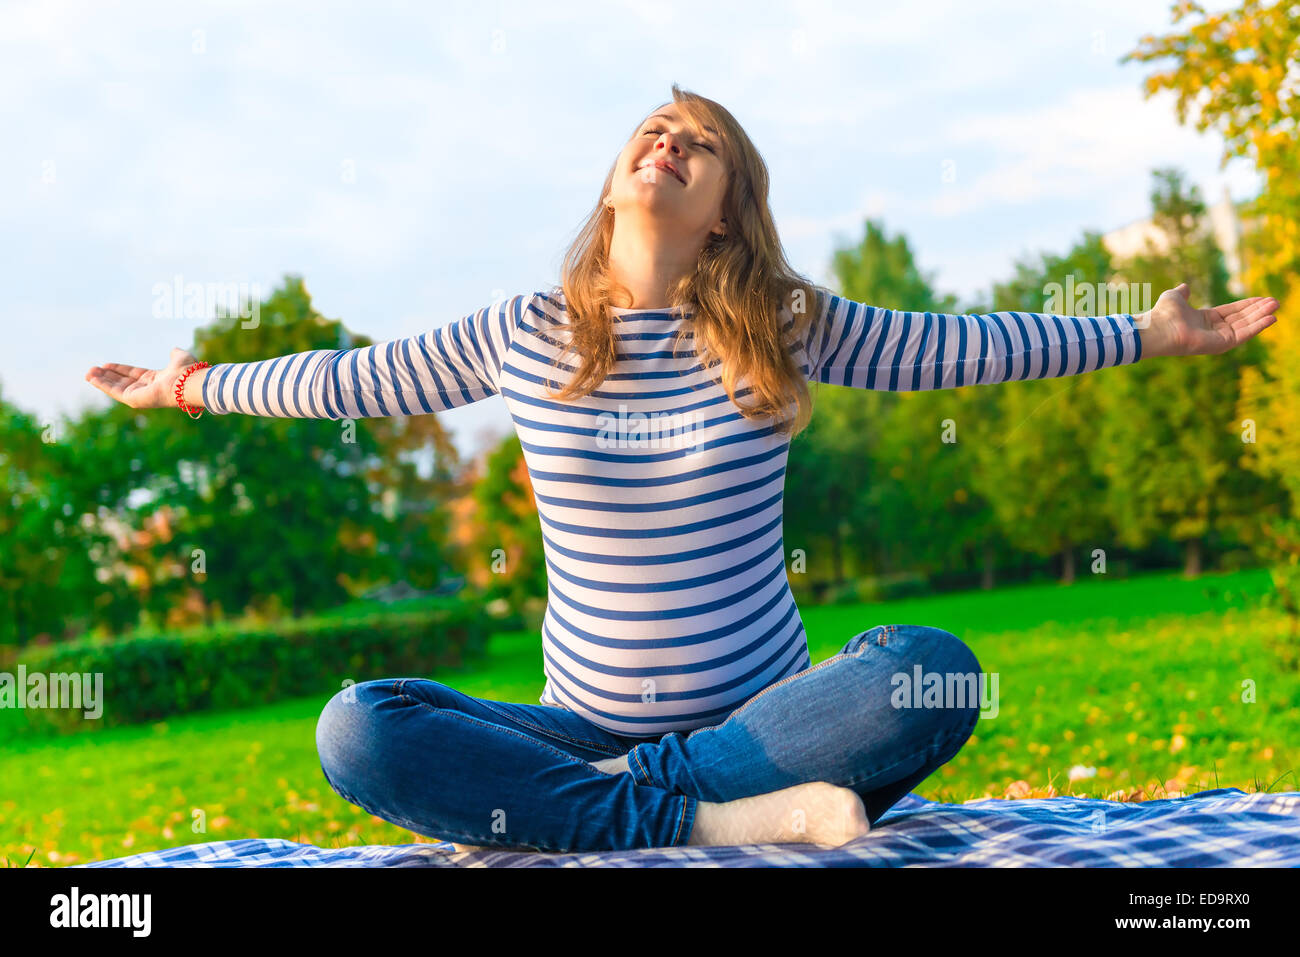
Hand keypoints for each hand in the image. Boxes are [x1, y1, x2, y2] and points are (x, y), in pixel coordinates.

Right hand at [85, 347, 201, 408]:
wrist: (188, 382)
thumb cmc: (187, 371)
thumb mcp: (180, 358)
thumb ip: (176, 354)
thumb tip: (175, 350)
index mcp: (156, 380)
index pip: (133, 374)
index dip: (120, 369)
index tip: (106, 364)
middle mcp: (147, 389)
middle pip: (122, 382)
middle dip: (107, 375)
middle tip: (92, 369)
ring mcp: (140, 396)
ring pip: (116, 388)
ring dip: (101, 381)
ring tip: (88, 373)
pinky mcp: (134, 400)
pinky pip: (115, 392)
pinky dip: (103, 385)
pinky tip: (92, 378)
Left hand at [1137, 283, 1278, 357]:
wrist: (1158, 327)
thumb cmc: (1163, 313)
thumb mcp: (1175, 297)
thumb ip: (1182, 292)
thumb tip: (1184, 286)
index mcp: (1205, 319)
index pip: (1232, 311)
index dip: (1247, 304)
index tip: (1263, 298)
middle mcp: (1213, 330)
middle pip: (1242, 318)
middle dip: (1259, 310)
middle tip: (1275, 301)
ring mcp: (1217, 339)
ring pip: (1245, 326)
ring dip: (1262, 316)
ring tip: (1276, 306)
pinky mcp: (1221, 345)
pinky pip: (1244, 335)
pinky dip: (1258, 326)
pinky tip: (1271, 318)